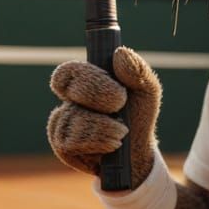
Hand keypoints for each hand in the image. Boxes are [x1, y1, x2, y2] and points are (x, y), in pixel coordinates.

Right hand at [47, 47, 161, 187]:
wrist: (137, 154)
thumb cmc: (138, 118)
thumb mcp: (146, 93)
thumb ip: (138, 72)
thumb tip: (121, 53)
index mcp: (87, 80)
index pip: (70, 69)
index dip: (89, 76)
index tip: (119, 91)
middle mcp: (70, 98)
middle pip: (62, 82)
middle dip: (95, 92)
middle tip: (121, 103)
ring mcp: (63, 121)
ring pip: (70, 115)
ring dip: (101, 125)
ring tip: (122, 132)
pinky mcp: (63, 147)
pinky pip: (68, 142)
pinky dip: (96, 142)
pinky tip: (111, 146)